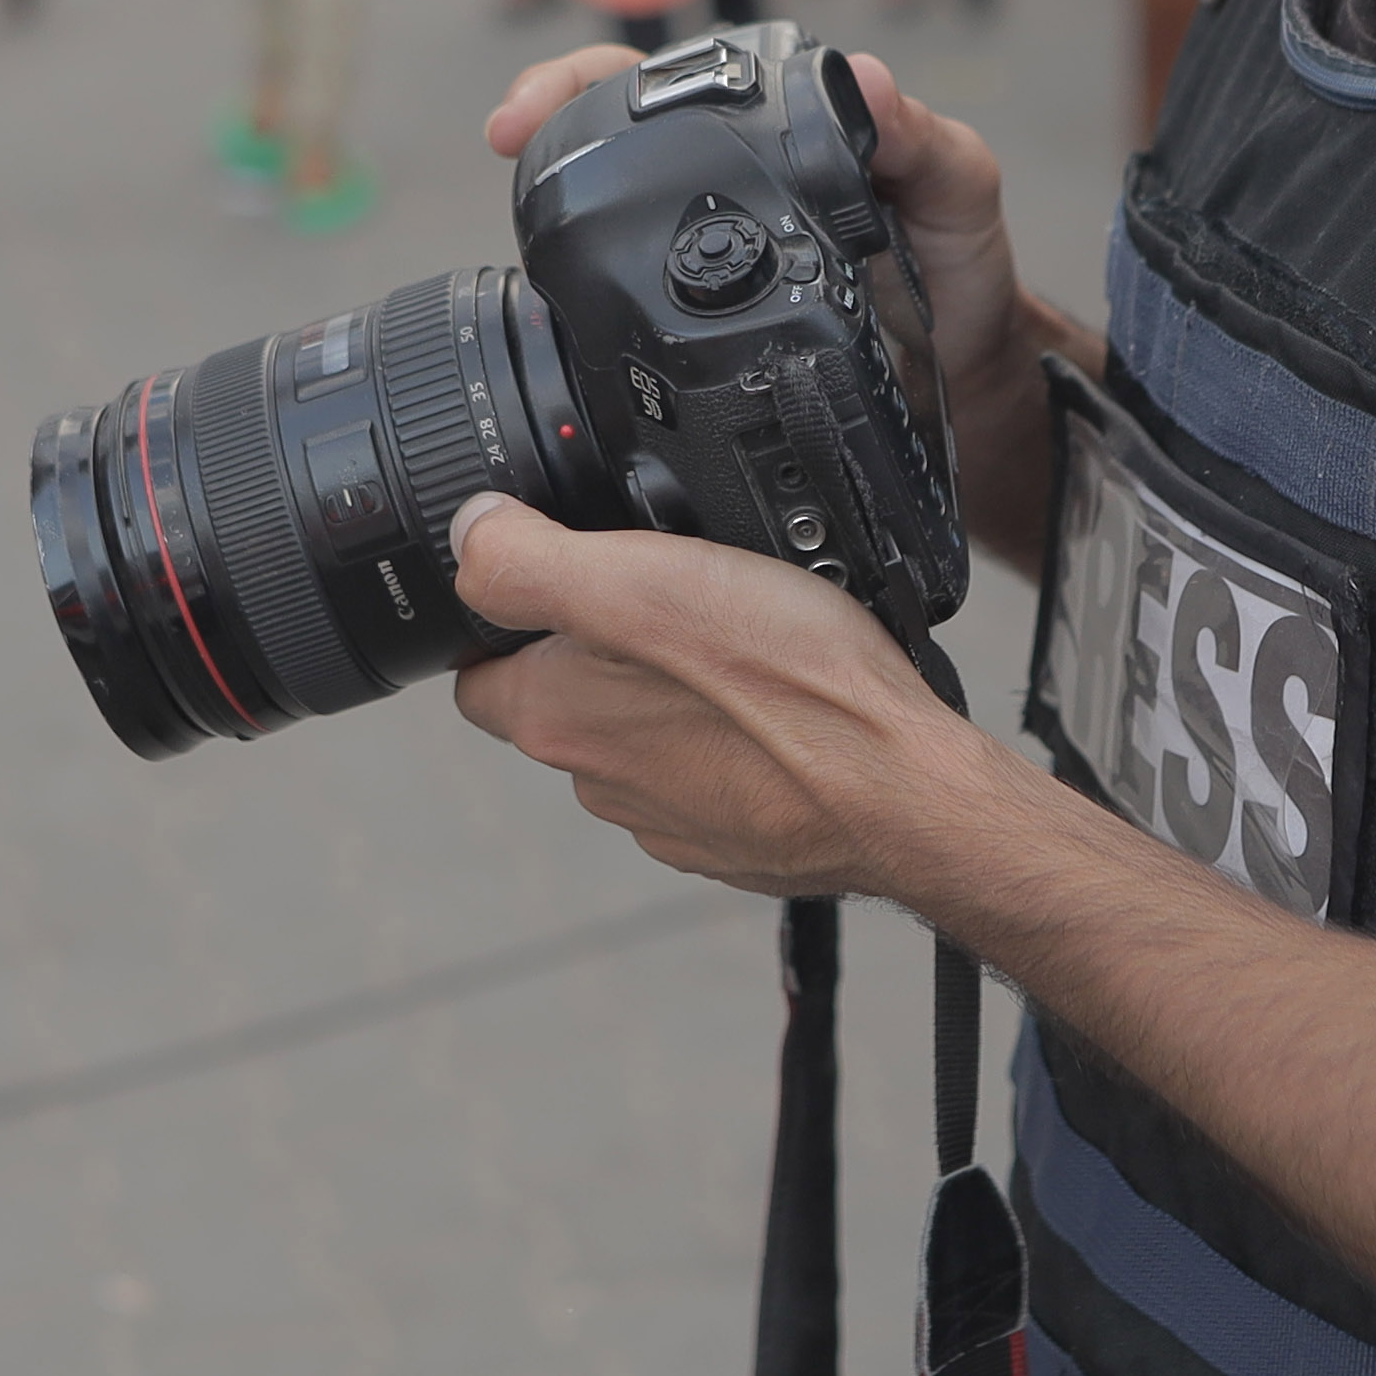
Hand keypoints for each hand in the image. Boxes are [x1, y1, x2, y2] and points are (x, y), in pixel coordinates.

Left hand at [446, 492, 1006, 899]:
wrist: (907, 793)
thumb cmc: (790, 685)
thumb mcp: (643, 581)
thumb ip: (530, 559)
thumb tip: (467, 533)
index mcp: (556, 718)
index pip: (477, 673)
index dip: (506, 622)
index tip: (563, 581)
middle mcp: (600, 783)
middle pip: (564, 702)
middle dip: (600, 652)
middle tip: (676, 596)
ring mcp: (671, 822)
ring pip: (644, 738)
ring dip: (675, 694)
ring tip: (743, 645)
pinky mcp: (738, 843)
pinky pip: (715, 774)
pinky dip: (736, 741)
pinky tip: (786, 705)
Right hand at [472, 38, 1035, 402]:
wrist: (966, 383)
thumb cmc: (962, 268)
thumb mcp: (957, 192)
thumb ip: (922, 138)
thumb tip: (869, 80)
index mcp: (776, 129)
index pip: (671, 76)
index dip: (601, 73)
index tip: (553, 92)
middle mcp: (726, 178)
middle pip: (609, 129)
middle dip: (548, 114)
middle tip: (510, 134)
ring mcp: (704, 250)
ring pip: (605, 207)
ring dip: (552, 199)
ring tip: (516, 209)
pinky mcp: (701, 327)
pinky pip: (630, 305)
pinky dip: (582, 306)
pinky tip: (558, 317)